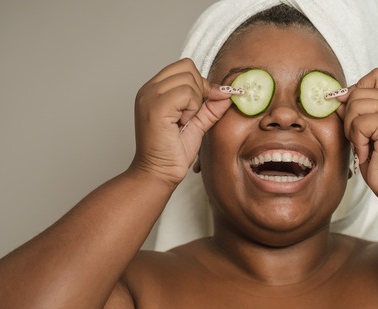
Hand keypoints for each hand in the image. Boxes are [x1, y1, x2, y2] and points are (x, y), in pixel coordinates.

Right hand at [131, 58, 235, 184]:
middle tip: (190, 115)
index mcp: (154, 89)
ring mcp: (150, 96)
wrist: (158, 173)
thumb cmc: (172, 152)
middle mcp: (148, 89)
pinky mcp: (155, 106)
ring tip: (183, 121)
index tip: (202, 105)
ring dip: (194, 102)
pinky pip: (187, 93)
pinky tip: (181, 124)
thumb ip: (211, 106)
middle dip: (199, 90)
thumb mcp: (197, 123)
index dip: (200, 83)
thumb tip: (228, 92)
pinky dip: (191, 109)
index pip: (184, 66)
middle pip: (188, 67)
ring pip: (189, 79)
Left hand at [336, 68, 377, 198]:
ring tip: (364, 146)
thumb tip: (335, 96)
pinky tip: (367, 153)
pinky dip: (357, 140)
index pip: (374, 76)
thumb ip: (355, 110)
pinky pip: (358, 122)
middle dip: (350, 116)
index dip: (356, 90)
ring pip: (355, 104)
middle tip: (359, 139)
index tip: (351, 113)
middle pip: (358, 90)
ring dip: (352, 129)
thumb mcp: (365, 131)